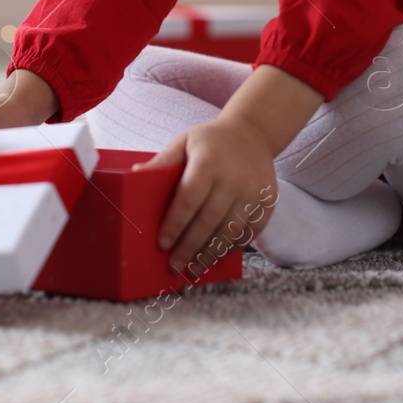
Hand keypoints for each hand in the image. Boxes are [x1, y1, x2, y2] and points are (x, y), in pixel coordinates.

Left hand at [136, 113, 280, 273]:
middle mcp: (234, 178)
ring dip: (209, 254)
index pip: (189, 198)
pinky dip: (231, 248)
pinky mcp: (267, 203)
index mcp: (209, 161)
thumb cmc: (211, 141)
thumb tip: (134, 176)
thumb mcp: (185, 142)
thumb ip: (162, 161)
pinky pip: (249, 233)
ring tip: (192, 269)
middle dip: (189, 247)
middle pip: (209, 220)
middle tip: (173, 266)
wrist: (253, 133)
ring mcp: (254, 192)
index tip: (162, 244)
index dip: (175, 224)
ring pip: (230, 231)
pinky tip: (215, 257)